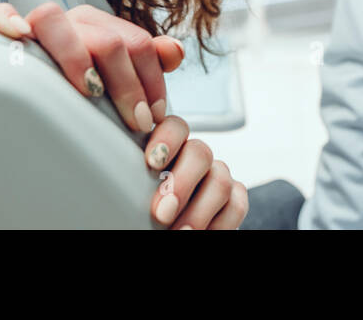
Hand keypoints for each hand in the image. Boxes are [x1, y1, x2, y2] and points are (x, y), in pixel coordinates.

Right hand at [0, 2, 183, 131]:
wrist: (15, 84)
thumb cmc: (74, 90)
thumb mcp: (114, 79)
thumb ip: (148, 62)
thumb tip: (175, 51)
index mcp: (99, 28)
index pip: (137, 43)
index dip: (151, 80)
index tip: (154, 118)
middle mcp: (69, 22)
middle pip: (105, 38)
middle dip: (127, 84)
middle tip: (137, 124)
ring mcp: (32, 26)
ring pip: (53, 19)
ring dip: (75, 55)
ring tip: (91, 91)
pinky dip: (3, 20)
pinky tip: (18, 37)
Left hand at [143, 114, 247, 229]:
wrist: (167, 230)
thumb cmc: (144, 217)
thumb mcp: (135, 198)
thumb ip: (137, 186)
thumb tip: (125, 186)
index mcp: (168, 150)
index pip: (175, 127)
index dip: (168, 138)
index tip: (152, 162)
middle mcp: (195, 159)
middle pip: (200, 153)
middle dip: (182, 184)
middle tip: (162, 213)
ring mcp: (217, 176)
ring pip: (221, 180)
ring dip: (198, 212)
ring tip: (179, 234)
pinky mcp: (234, 199)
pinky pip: (236, 204)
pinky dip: (219, 224)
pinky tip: (201, 235)